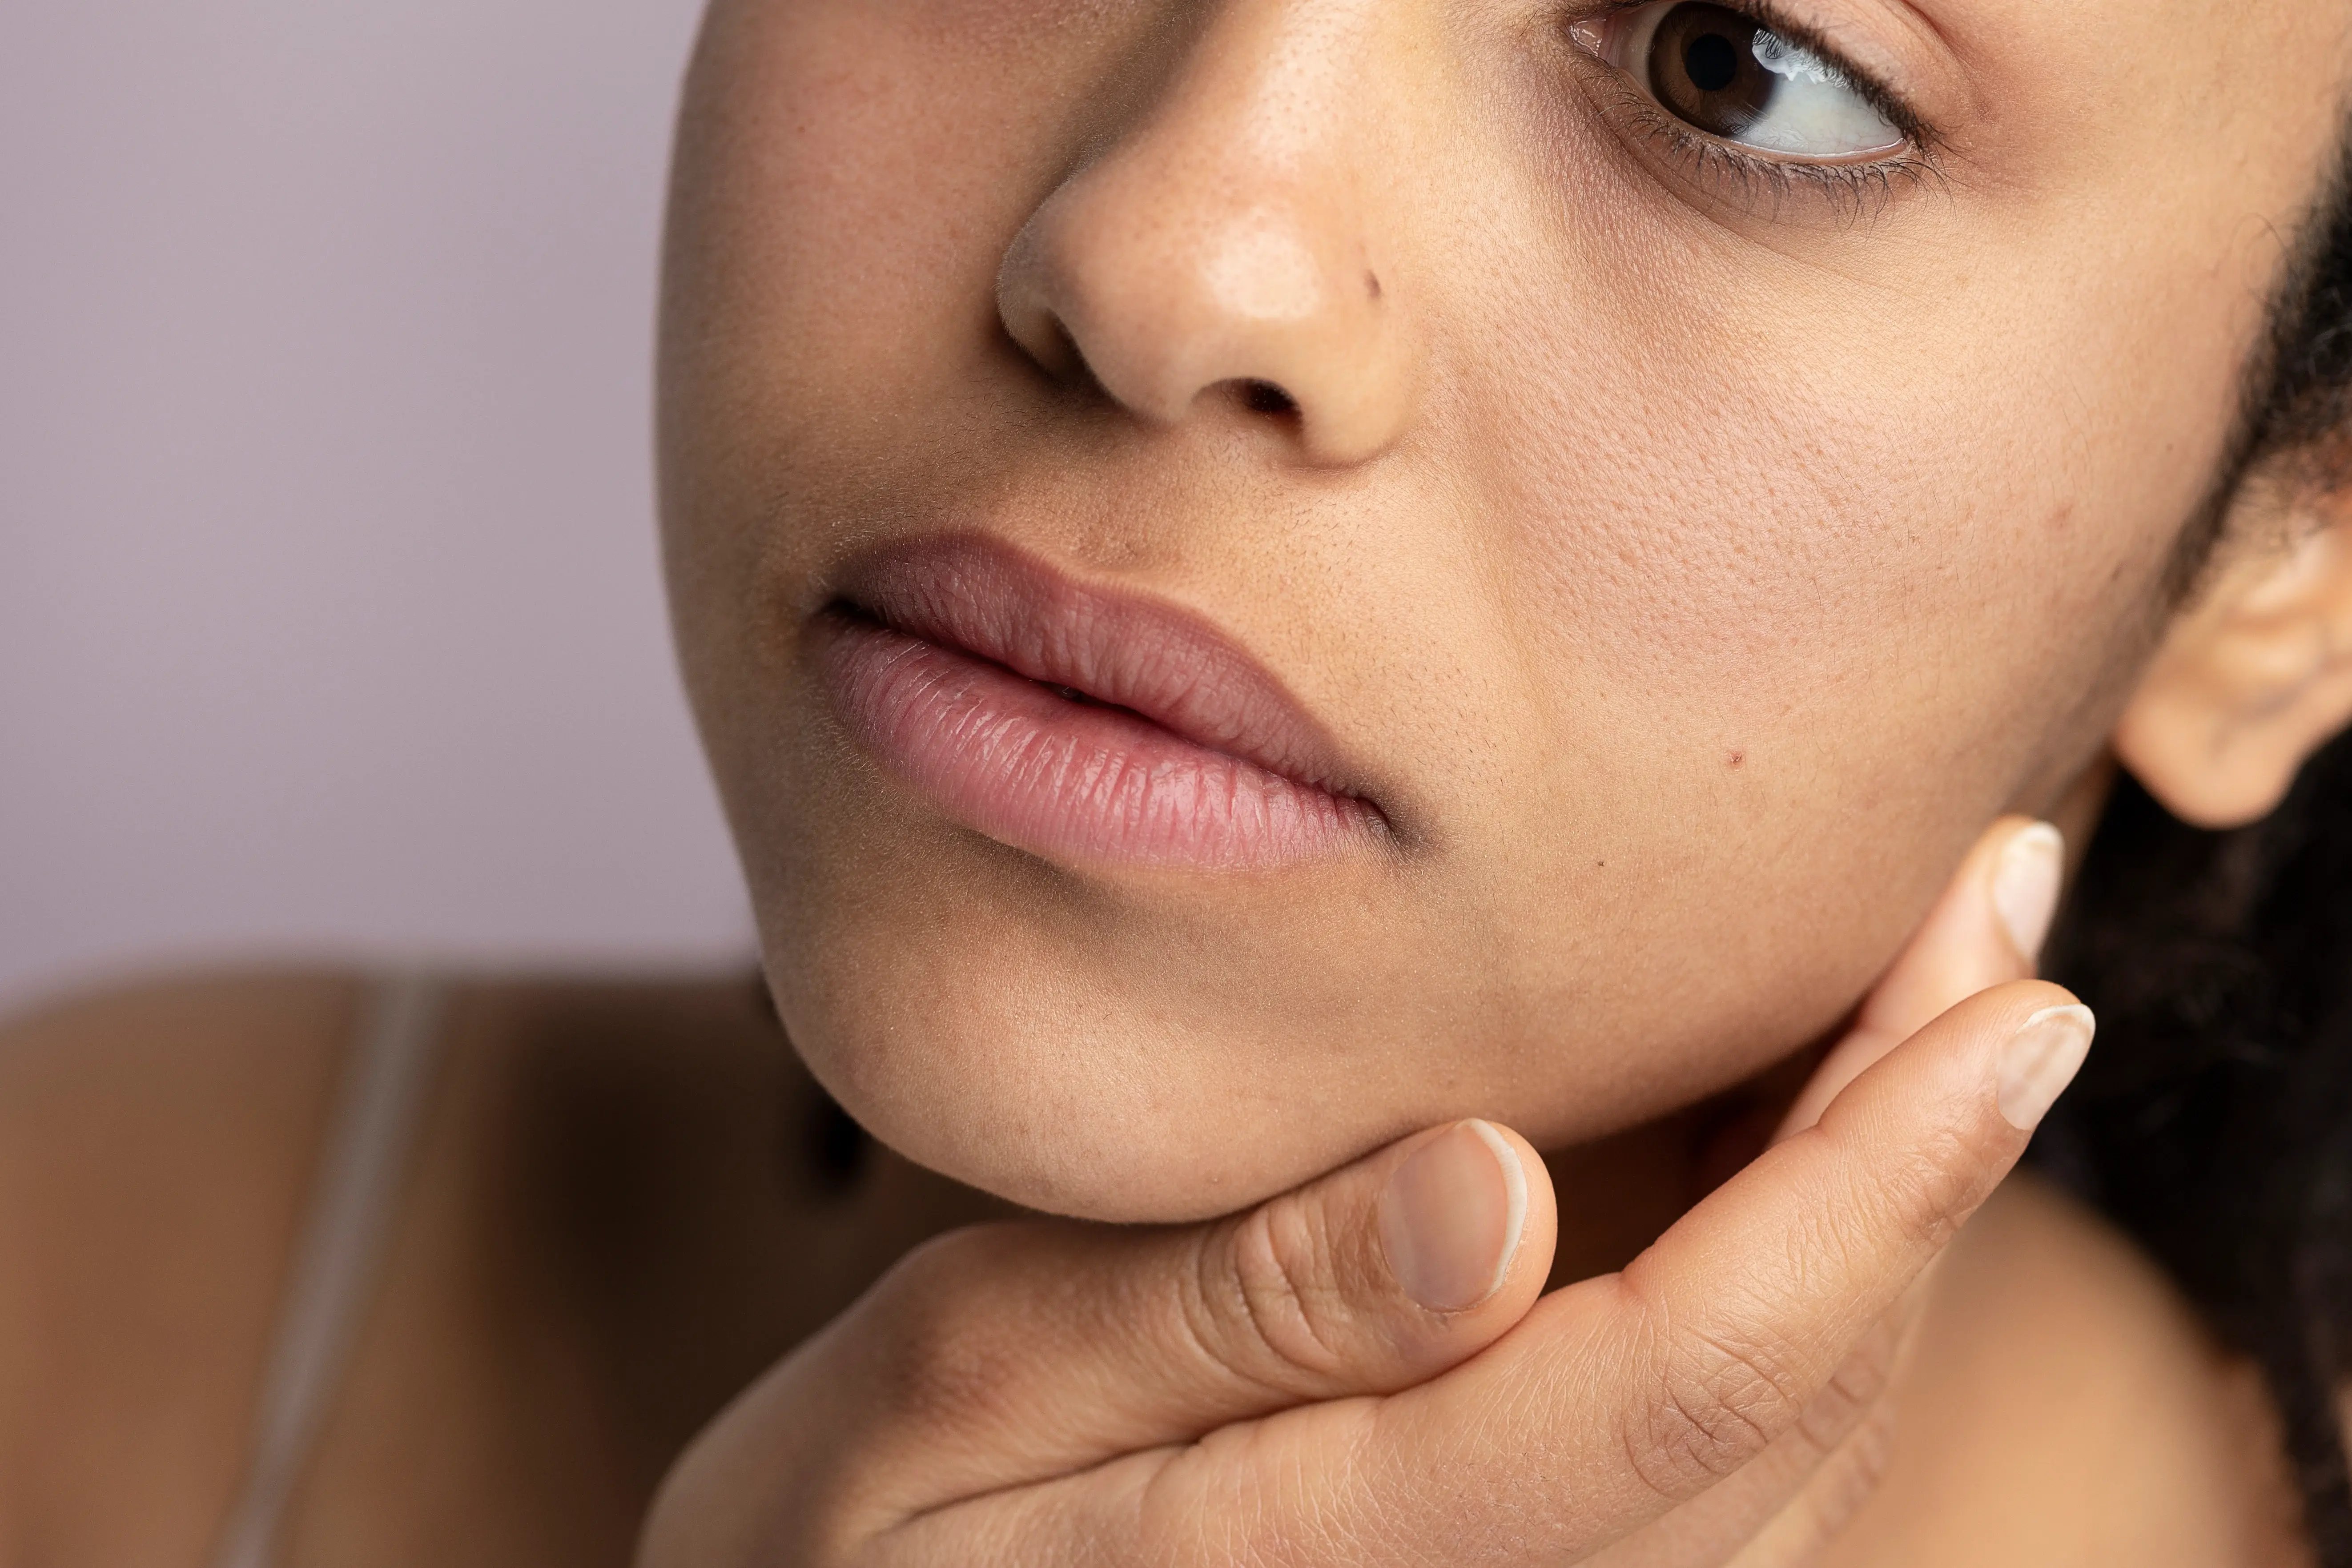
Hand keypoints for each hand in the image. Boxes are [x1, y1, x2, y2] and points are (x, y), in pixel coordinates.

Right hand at [640, 817, 2085, 1567]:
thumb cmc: (866, 1516)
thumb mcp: (966, 1385)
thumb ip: (1224, 1308)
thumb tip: (1494, 1190)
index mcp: (1349, 1549)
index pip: (1694, 1375)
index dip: (1874, 1185)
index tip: (2000, 998)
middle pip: (1792, 1392)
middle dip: (1921, 1147)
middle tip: (1994, 904)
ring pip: (1791, 1426)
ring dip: (1885, 1199)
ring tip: (1934, 980)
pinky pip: (1717, 1439)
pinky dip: (1794, 1267)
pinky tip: (1797, 1120)